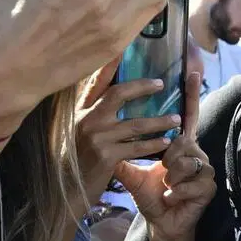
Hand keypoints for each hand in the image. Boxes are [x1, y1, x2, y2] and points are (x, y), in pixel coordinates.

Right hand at [75, 75, 179, 196]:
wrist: (65, 193)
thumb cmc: (75, 162)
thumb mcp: (77, 133)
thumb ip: (92, 115)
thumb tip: (111, 97)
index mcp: (80, 112)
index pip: (96, 81)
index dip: (110, 63)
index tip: (123, 47)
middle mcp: (86, 120)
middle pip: (118, 94)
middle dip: (142, 87)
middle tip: (161, 84)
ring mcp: (96, 138)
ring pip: (135, 124)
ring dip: (158, 121)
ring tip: (176, 119)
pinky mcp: (106, 156)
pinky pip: (137, 147)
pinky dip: (154, 145)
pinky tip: (166, 142)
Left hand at [112, 64, 213, 240]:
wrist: (164, 224)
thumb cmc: (152, 196)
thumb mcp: (132, 174)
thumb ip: (122, 154)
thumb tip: (101, 135)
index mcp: (180, 146)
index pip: (186, 116)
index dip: (189, 95)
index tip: (192, 71)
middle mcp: (195, 153)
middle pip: (181, 140)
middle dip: (167, 157)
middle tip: (163, 172)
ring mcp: (205, 169)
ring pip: (184, 162)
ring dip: (170, 178)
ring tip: (167, 188)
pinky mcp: (209, 187)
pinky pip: (188, 183)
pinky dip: (174, 193)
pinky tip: (172, 199)